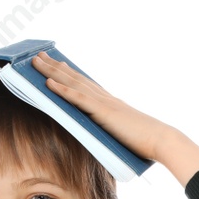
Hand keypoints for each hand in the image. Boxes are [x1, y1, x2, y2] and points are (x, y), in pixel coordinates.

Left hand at [32, 50, 198, 183]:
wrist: (162, 140)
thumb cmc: (147, 142)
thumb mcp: (126, 134)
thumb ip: (114, 131)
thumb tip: (108, 138)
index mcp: (111, 103)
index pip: (85, 84)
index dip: (69, 73)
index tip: (56, 64)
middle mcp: (106, 98)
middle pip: (75, 79)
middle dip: (54, 66)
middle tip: (37, 56)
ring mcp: (104, 103)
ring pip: (73, 83)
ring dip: (52, 72)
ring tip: (36, 62)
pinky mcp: (103, 112)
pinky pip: (79, 99)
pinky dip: (63, 90)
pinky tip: (49, 83)